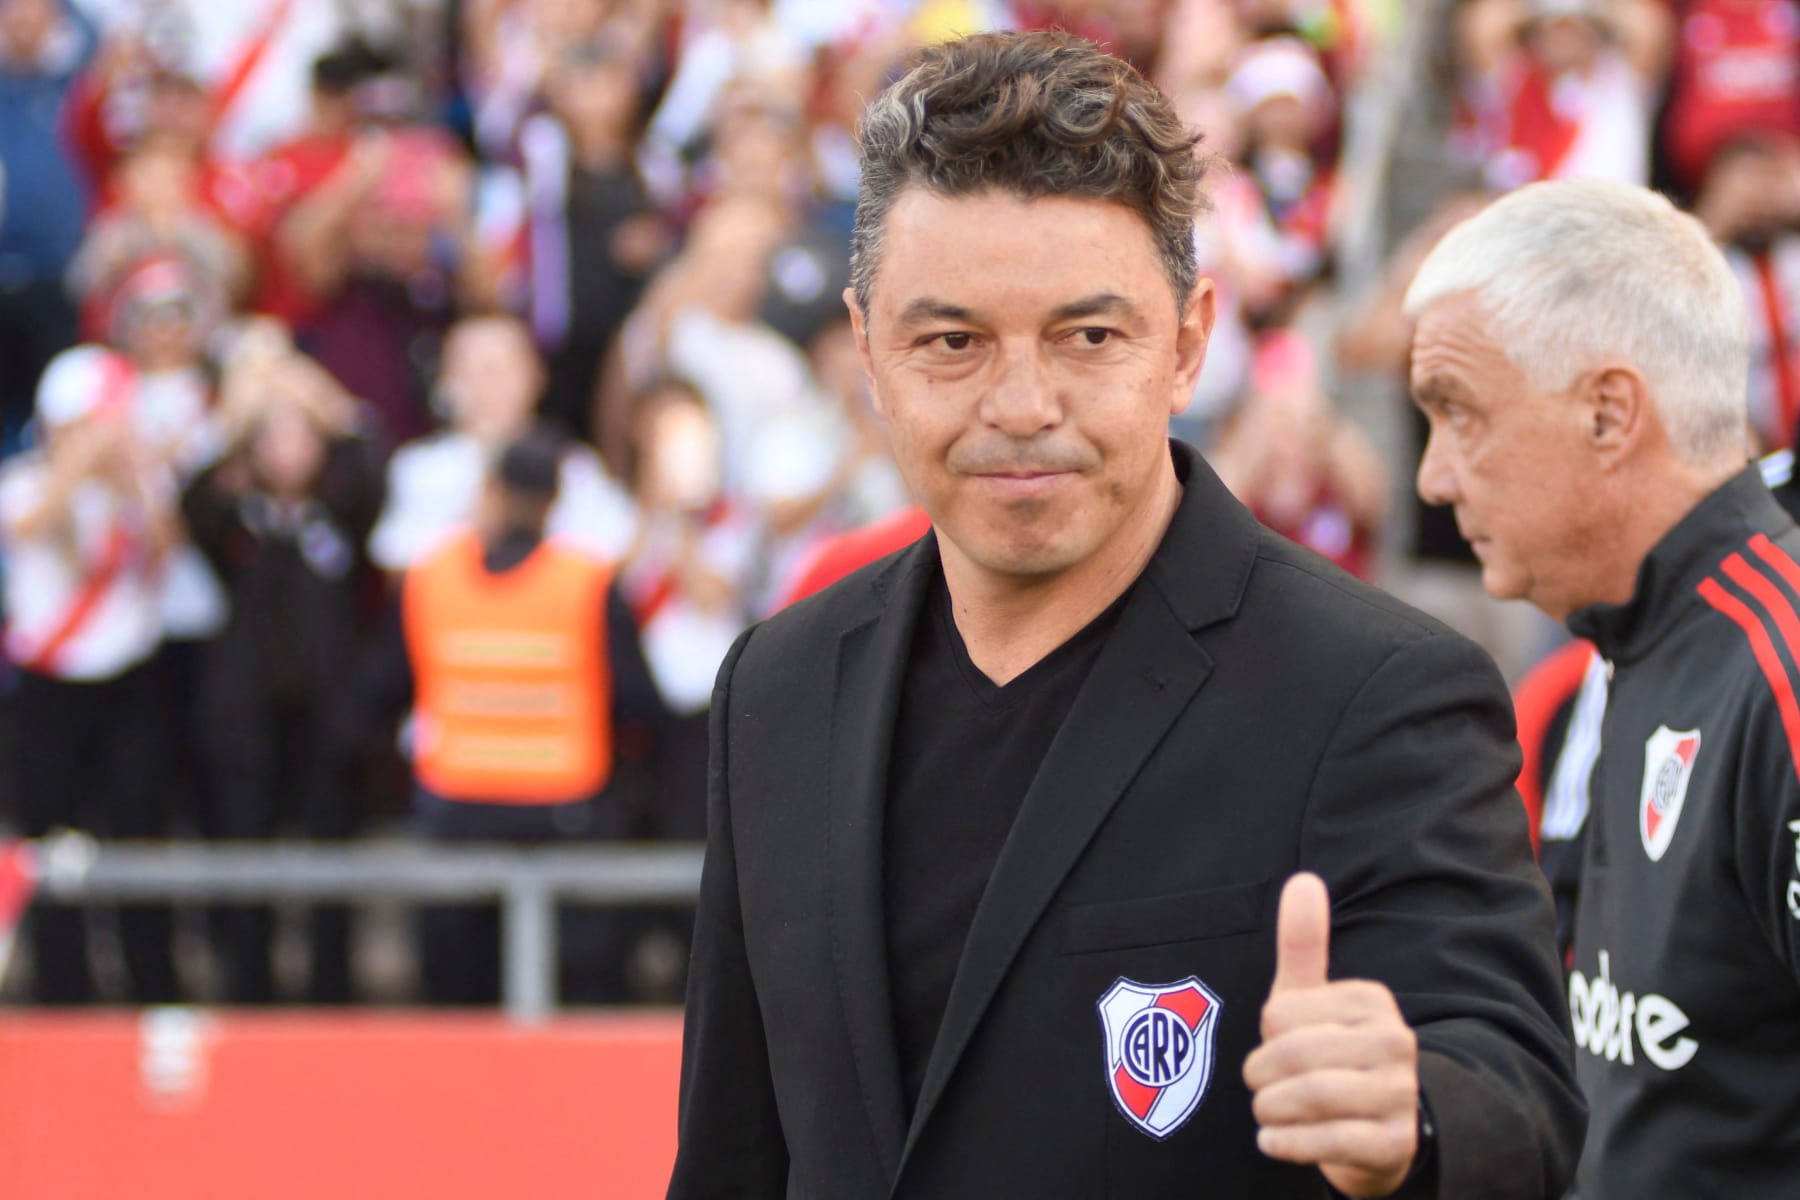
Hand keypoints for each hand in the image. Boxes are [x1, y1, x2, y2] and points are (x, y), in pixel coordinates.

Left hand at [1243, 873, 1419, 1197]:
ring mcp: (1400, 1093)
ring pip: (1307, 1098)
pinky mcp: (1395, 1143)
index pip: (1280, 1014)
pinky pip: (1325, 1141)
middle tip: (1261, 1087)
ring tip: (1268, 1114)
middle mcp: (1395, 1042)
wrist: (1381, 1132)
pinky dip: (1286, 1143)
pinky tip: (1274, 1141)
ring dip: (1270, 1112)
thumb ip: (1303, 945)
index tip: (1277, 1045)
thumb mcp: (1313, 1002)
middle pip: (1292, 1055)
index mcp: (1371, 1001)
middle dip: (1261, 1077)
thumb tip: (1302, 880)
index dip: (1265, 1036)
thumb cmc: (1333, 1056)